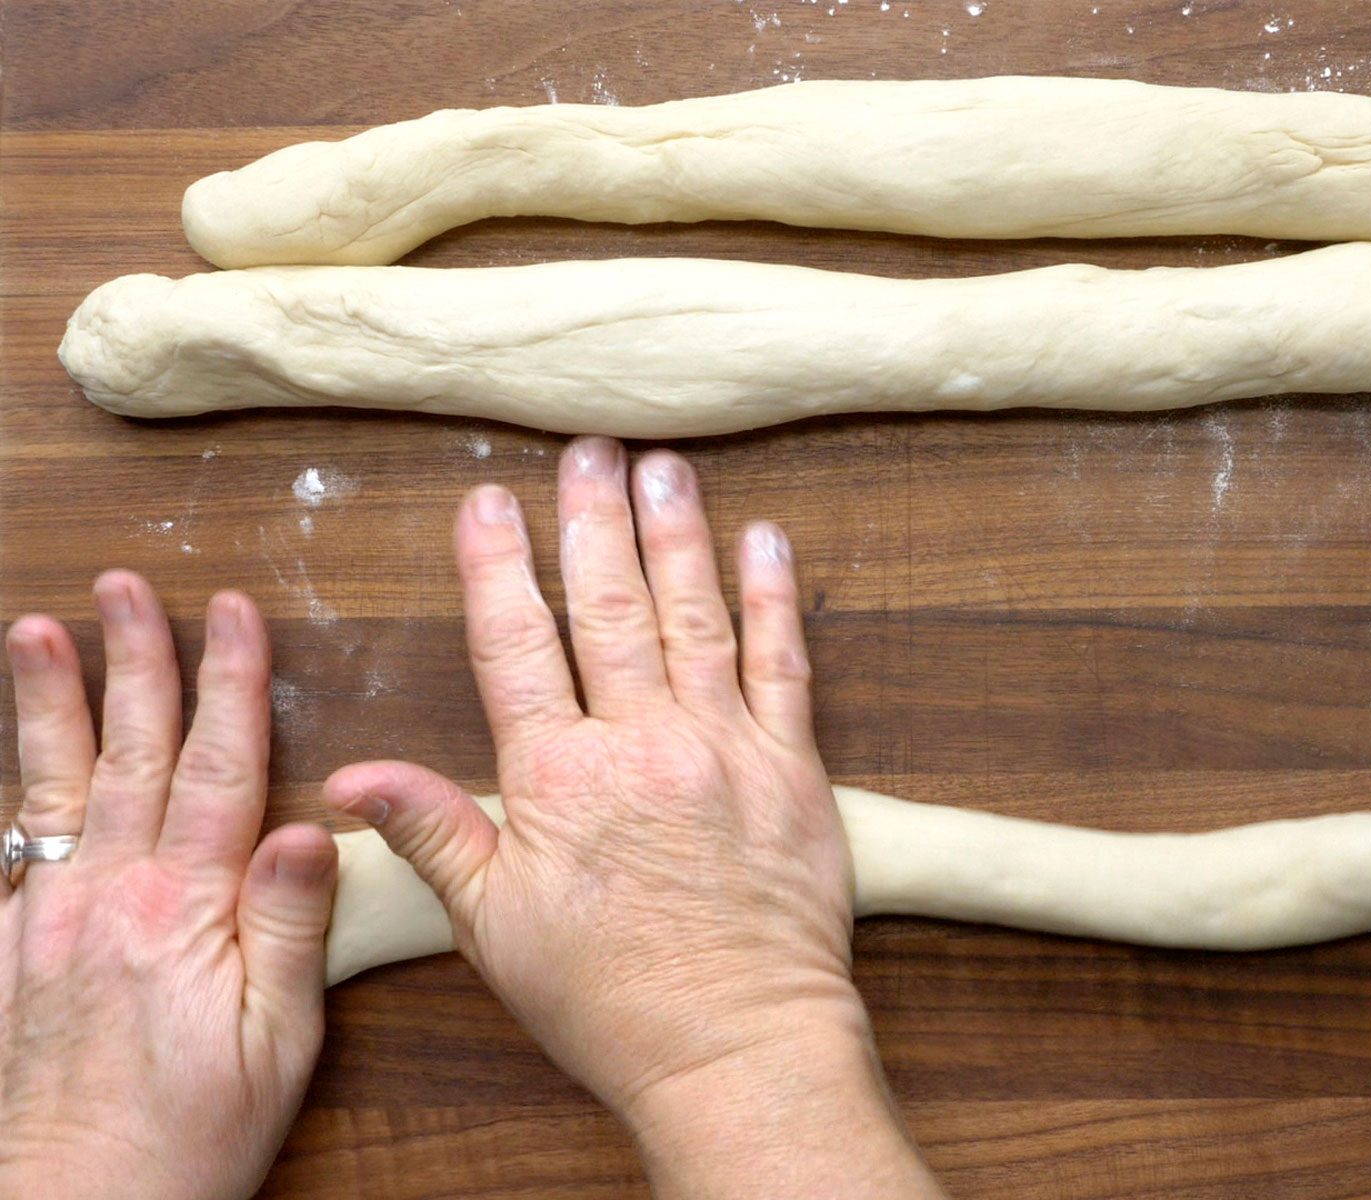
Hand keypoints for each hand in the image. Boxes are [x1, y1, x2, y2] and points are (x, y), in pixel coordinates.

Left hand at [0, 574, 336, 1199]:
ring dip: (50, 702)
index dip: (227, 684)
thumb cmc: (192, 1136)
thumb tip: (316, 825)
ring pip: (51, 786)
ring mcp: (44, 920)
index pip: (214, 767)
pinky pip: (7, 850)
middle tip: (127, 587)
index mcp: (184, 909)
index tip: (234, 613)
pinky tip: (13, 763)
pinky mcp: (6, 952)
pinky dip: (12, 791)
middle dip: (135, 660)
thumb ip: (290, 925)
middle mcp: (105, 898)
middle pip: (127, 753)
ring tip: (39, 630)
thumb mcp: (280, 1041)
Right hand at [324, 437, 941, 1196]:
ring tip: (662, 466)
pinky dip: (773, 597)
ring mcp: (725, 747)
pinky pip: (784, 663)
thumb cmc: (608, 997)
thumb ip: (436, 834)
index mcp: (560, 778)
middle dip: (593, 521)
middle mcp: (643, 744)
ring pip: (696, 616)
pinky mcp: (793, 767)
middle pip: (610, 608)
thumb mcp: (496, 927)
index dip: (498, 567)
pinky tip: (765, 540)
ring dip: (677, 534)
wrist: (736, 1045)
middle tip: (586, 450)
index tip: (487, 501)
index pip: (517, 646)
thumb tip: (355, 776)